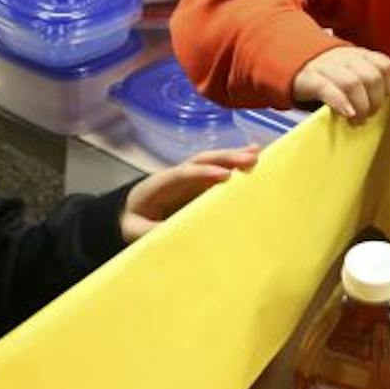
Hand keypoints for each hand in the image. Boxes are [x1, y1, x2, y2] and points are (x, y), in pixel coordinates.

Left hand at [121, 146, 258, 242]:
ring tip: (257, 154)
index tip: (224, 176)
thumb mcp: (136, 232)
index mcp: (157, 186)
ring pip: (212, 162)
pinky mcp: (200, 185)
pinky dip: (236, 164)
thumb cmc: (135, 223)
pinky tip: (255, 156)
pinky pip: (219, 171)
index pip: (181, 175)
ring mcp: (189, 179)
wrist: (132, 216)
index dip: (202, 173)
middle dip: (224, 158)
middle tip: (249, 159)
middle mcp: (175, 176)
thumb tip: (168, 234)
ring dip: (234, 156)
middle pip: (200, 162)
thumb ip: (149, 232)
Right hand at [293, 45, 389, 120]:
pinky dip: (340, 102)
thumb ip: (367, 82)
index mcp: (359, 55)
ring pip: (352, 83)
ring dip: (360, 105)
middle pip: (371, 77)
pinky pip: (327, 88)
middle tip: (369, 114)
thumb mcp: (351, 71)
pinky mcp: (309, 78)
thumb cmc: (329, 75)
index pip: (384, 64)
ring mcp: (326, 66)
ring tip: (358, 119)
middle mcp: (345, 57)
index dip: (389, 84)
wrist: (291, 60)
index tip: (385, 98)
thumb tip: (385, 104)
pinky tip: (347, 113)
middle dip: (375, 100)